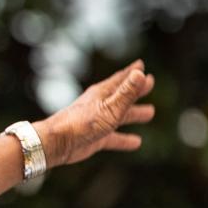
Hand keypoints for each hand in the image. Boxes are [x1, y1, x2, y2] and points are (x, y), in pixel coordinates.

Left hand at [36, 60, 155, 167]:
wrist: (57, 143)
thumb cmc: (81, 123)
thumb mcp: (109, 108)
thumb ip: (126, 93)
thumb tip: (140, 73)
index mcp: (102, 94)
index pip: (120, 79)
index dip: (132, 73)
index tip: (141, 65)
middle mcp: (99, 106)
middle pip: (121, 96)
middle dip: (135, 91)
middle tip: (150, 84)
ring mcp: (97, 123)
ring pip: (120, 117)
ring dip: (133, 114)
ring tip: (149, 113)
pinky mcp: (95, 139)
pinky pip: (114, 139)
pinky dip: (124, 139)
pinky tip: (136, 143)